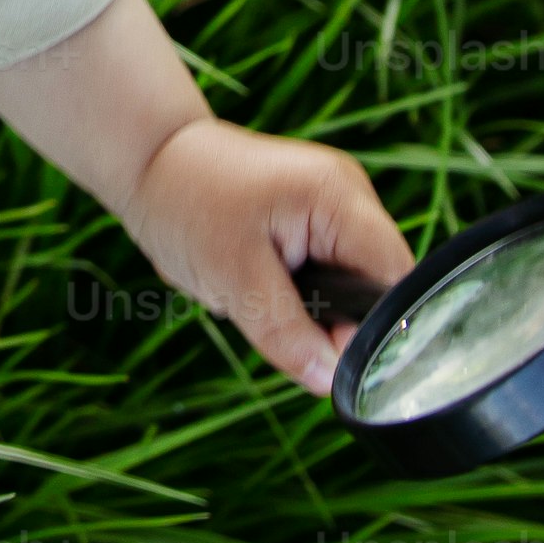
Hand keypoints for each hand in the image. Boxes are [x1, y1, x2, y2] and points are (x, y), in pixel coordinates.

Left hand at [121, 119, 420, 398]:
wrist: (149, 161)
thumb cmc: (184, 204)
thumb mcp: (232, 279)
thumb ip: (286, 332)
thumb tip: (329, 380)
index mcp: (339, 197)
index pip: (394, 276)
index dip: (374, 326)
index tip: (332, 359)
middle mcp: (348, 195)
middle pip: (376, 281)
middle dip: (337, 317)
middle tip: (284, 331)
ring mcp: (332, 203)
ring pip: (350, 280)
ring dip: (314, 303)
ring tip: (262, 296)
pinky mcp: (312, 216)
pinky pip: (326, 268)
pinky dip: (299, 288)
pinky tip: (262, 283)